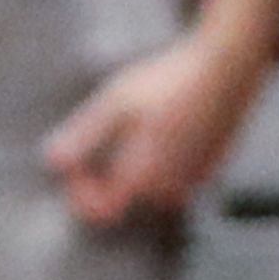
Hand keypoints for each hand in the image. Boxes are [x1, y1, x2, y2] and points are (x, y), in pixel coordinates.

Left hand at [41, 32, 261, 226]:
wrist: (226, 69)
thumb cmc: (167, 82)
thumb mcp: (115, 103)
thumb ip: (83, 136)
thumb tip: (52, 163)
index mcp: (145, 177)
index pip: (102, 210)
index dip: (80, 194)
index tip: (71, 166)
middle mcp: (175, 188)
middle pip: (126, 199)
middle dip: (104, 178)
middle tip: (92, 142)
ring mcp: (198, 179)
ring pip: (152, 190)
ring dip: (131, 170)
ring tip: (127, 131)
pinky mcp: (213, 167)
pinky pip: (175, 178)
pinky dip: (157, 163)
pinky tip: (157, 128)